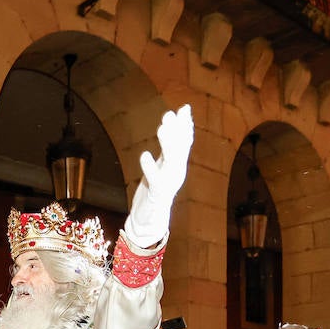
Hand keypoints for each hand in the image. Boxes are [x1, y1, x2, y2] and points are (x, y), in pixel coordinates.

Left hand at [123, 106, 194, 248]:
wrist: (150, 220)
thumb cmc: (155, 189)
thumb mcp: (163, 165)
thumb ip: (168, 146)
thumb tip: (171, 125)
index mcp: (178, 164)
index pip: (184, 142)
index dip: (185, 126)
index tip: (185, 108)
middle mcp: (176, 172)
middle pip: (180, 148)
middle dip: (176, 131)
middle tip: (170, 114)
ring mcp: (168, 183)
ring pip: (171, 161)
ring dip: (168, 144)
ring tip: (161, 128)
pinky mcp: (157, 194)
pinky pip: (155, 179)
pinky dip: (150, 167)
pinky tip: (144, 155)